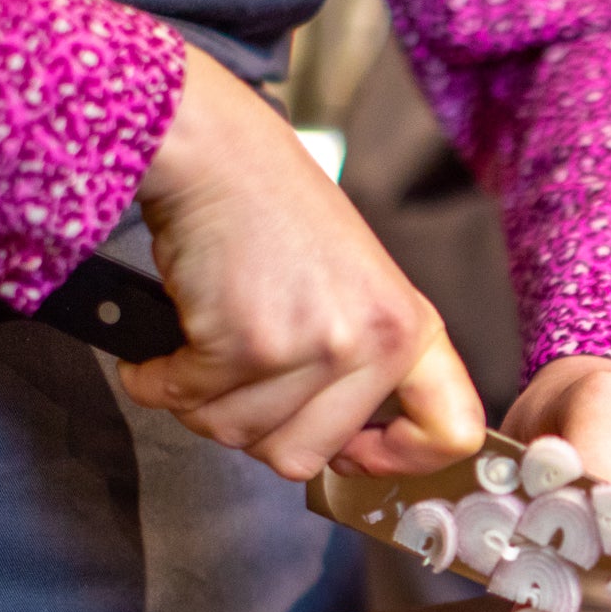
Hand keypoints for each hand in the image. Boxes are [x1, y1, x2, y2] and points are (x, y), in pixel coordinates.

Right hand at [119, 46, 484, 478]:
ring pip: (239, 436)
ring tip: (202, 346)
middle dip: (252, 427)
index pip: (451, 432)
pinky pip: (189, 401)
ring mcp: (314, 344)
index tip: (356, 454)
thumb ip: (362, 367)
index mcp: (411, 329)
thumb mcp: (356, 289)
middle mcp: (374, 341)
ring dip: (201, 401)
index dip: (399, 460)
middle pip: (305, 458)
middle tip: (235, 377)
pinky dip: (159, 380)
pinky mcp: (247, 342)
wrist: (215, 152)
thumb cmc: (274, 216)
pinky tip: (166, 345)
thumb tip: (347, 452)